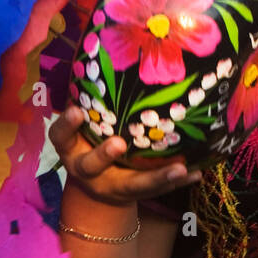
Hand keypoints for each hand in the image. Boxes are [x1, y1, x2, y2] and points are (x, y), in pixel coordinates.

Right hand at [49, 107, 200, 204]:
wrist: (100, 187)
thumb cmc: (92, 143)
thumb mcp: (84, 129)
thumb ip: (93, 107)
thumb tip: (112, 63)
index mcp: (71, 150)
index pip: (60, 137)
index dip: (66, 125)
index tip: (76, 110)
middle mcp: (87, 170)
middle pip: (90, 166)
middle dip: (104, 155)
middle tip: (118, 143)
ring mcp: (112, 185)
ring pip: (133, 184)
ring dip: (157, 177)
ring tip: (180, 168)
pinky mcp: (136, 194)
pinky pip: (159, 189)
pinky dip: (179, 181)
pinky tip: (197, 173)